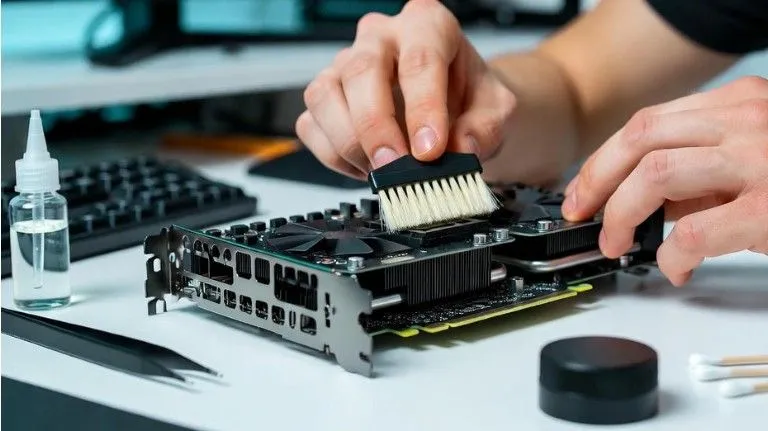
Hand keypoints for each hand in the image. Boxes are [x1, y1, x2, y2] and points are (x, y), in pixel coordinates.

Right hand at [295, 0, 515, 179]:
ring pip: (324, 95)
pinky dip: (334, 156)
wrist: (456, 109)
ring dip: (349, 143)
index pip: (419, 60)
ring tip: (381, 170)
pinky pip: (311, 126)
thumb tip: (461, 147)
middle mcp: (381, 38)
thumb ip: (485, 129)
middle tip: (394, 166)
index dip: (423, 108)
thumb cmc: (470, 100)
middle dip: (376, 127)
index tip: (430, 150)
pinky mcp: (324, 98)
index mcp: (428, 26)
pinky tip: (365, 167)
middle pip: (362, 71)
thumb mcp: (496, 111)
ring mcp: (345, 65)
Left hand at [562, 76, 767, 285]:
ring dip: (622, 215)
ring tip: (619, 243)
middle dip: (597, 182)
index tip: (583, 191)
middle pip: (640, 141)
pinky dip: (671, 254)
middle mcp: (747, 121)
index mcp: (739, 104)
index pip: (648, 124)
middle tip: (585, 218)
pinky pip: (695, 231)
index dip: (603, 160)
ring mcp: (760, 160)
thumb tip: (647, 204)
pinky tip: (675, 267)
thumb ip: (702, 172)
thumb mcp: (753, 159)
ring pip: (655, 176)